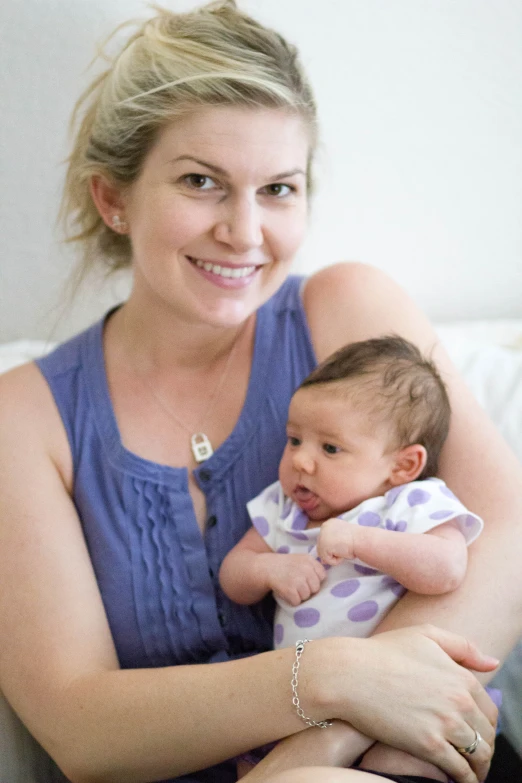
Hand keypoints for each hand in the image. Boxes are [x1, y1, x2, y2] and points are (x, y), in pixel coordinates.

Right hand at [264, 553, 325, 605]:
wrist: (266, 567)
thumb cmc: (285, 566)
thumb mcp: (300, 560)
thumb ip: (313, 567)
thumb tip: (324, 581)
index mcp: (309, 560)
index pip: (322, 576)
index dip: (314, 580)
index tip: (305, 579)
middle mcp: (305, 568)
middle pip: (315, 588)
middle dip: (307, 589)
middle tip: (296, 584)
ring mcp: (298, 579)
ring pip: (307, 596)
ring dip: (299, 595)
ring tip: (290, 587)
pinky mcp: (290, 589)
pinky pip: (297, 602)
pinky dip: (291, 600)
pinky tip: (286, 592)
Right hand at [313, 625, 497, 782]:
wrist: (349, 673)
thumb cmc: (383, 652)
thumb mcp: (425, 635)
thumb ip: (463, 647)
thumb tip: (493, 663)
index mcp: (462, 677)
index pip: (490, 710)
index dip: (486, 725)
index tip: (477, 733)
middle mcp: (460, 701)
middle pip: (487, 735)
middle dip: (483, 748)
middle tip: (473, 756)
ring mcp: (445, 724)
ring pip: (478, 755)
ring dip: (478, 766)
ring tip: (468, 771)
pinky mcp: (429, 745)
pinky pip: (460, 770)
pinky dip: (465, 779)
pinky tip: (458, 780)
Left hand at [316, 518, 354, 564]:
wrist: (362, 540)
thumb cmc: (357, 539)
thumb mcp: (343, 539)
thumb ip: (332, 544)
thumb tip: (323, 560)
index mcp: (329, 523)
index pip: (326, 540)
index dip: (335, 546)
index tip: (345, 544)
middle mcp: (323, 527)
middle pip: (322, 547)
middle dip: (333, 551)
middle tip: (345, 547)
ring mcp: (322, 536)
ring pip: (324, 554)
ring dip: (335, 556)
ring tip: (344, 550)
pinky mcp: (323, 546)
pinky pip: (327, 560)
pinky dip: (336, 561)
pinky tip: (343, 553)